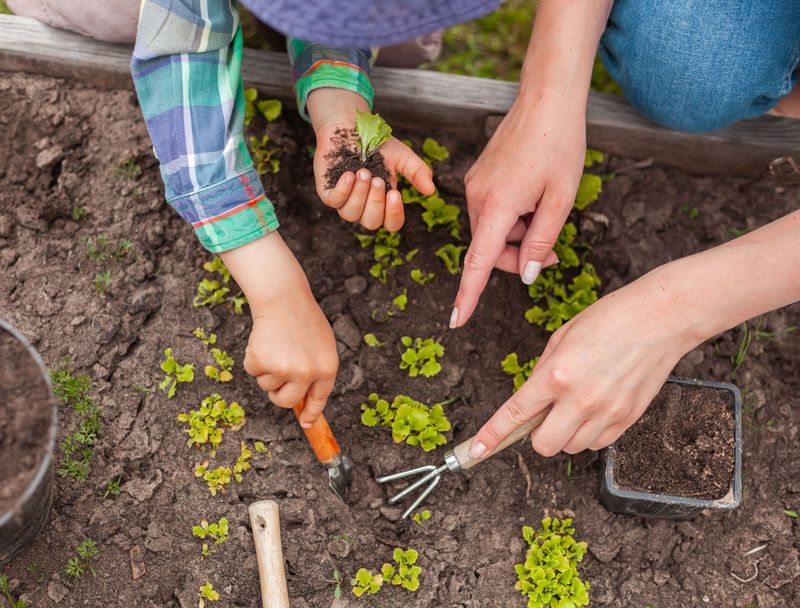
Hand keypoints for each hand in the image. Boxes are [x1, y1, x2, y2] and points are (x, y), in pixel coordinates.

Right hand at [220, 232, 338, 426]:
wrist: (284, 298)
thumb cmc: (303, 320)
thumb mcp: (322, 346)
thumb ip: (317, 371)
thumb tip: (305, 399)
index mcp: (327, 368)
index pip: (318, 399)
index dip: (311, 414)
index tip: (306, 424)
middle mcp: (307, 373)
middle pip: (287, 402)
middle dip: (278, 395)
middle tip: (277, 377)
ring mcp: (284, 369)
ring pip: (267, 385)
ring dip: (267, 370)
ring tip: (275, 346)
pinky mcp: (263, 362)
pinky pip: (253, 372)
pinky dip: (254, 359)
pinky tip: (263, 342)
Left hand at [307, 88, 434, 230]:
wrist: (352, 127)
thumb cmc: (378, 145)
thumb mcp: (402, 157)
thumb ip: (417, 172)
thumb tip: (430, 190)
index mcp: (384, 202)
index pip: (392, 223)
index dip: (394, 215)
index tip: (395, 193)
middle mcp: (364, 206)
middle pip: (371, 222)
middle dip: (375, 201)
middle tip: (377, 179)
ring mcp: (345, 200)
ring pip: (351, 214)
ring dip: (359, 194)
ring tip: (363, 172)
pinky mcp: (328, 192)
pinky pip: (333, 201)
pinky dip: (343, 190)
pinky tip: (349, 175)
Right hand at [451, 93, 585, 327]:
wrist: (545, 100)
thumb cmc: (559, 146)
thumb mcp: (561, 200)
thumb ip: (542, 242)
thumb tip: (526, 275)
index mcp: (498, 205)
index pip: (478, 261)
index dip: (469, 294)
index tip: (456, 320)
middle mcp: (476, 197)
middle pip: (490, 249)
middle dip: (517, 255)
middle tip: (550, 247)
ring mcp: (473, 186)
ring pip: (492, 232)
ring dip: (516, 233)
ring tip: (544, 206)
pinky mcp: (477, 178)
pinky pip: (491, 212)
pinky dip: (510, 216)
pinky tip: (532, 193)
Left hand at [468, 265, 698, 457]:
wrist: (660, 318)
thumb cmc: (611, 319)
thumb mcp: (562, 338)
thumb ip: (543, 373)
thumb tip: (532, 401)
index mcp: (556, 374)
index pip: (515, 415)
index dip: (491, 436)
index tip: (475, 450)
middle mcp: (580, 399)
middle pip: (544, 446)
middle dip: (537, 435)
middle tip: (546, 414)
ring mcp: (606, 413)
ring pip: (571, 448)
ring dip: (565, 433)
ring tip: (577, 403)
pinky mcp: (627, 420)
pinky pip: (598, 444)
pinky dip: (590, 433)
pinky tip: (596, 407)